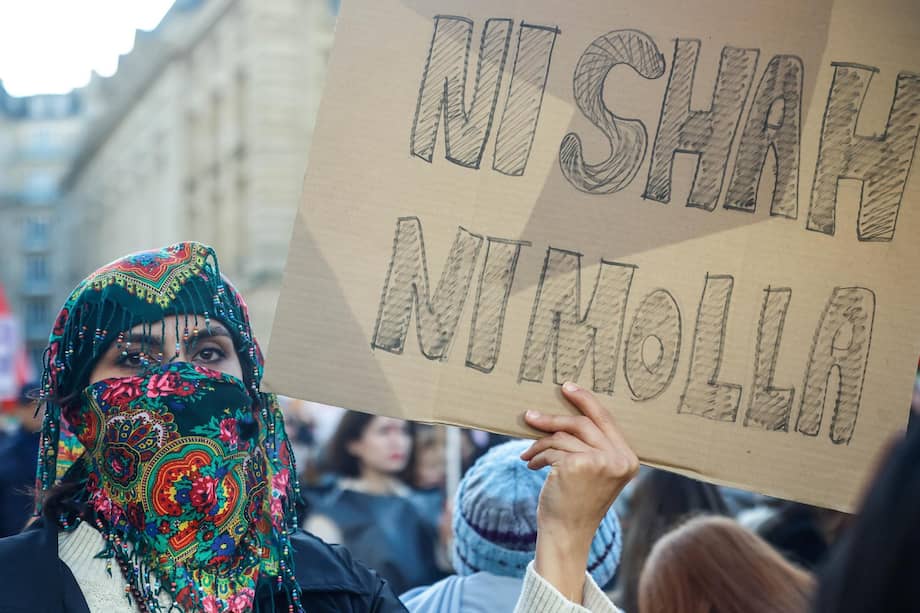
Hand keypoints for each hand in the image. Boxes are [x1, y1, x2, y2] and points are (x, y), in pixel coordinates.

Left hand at [520, 381, 638, 601]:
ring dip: (541, 444)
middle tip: (529, 415)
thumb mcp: (592, 470)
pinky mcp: (577, 465)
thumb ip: (590, 445)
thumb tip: (567, 412)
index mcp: (628, 458)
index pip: (605, 420)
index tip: (567, 387)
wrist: (566, 532)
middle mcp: (619, 459)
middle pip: (582, 423)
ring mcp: (600, 462)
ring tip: (529, 454)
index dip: (585, 400)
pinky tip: (532, 465)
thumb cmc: (576, 501)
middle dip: (552, 418)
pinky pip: (551, 449)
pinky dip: (538, 455)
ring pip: (562, 436)